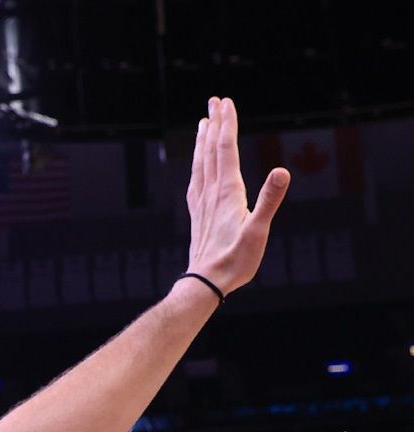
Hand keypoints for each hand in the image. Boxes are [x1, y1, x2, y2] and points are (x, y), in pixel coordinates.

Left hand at [186, 96, 290, 295]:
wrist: (206, 281)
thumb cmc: (235, 259)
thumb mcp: (259, 231)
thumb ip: (269, 200)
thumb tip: (283, 172)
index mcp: (227, 191)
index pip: (226, 149)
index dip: (227, 124)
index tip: (226, 102)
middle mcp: (211, 192)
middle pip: (211, 150)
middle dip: (214, 123)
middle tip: (214, 101)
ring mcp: (202, 202)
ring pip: (201, 162)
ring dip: (203, 140)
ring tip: (202, 123)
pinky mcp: (198, 213)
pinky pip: (196, 179)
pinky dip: (198, 163)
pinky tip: (198, 163)